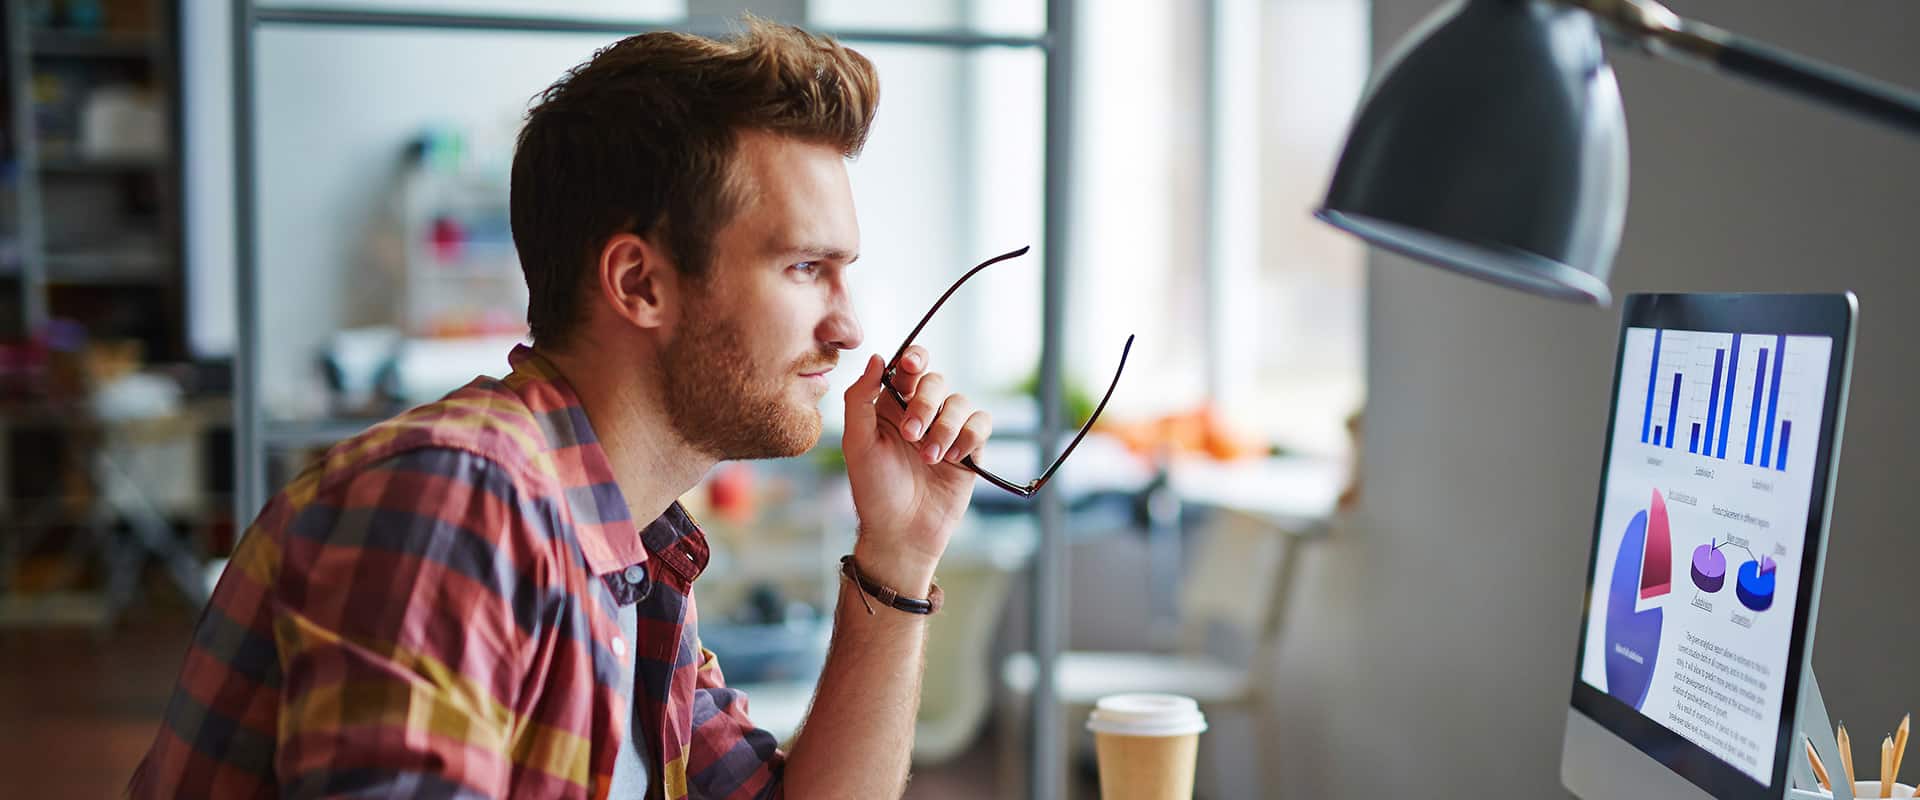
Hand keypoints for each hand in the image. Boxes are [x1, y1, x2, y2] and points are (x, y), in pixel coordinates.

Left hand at [841, 346, 991, 591]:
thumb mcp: (857, 443)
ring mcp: (946, 431)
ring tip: (930, 457)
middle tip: (911, 434)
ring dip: (945, 427)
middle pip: (936, 381)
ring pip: (960, 402)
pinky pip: (981, 424)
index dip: (913, 358)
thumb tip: (877, 358)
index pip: (907, 368)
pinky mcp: (969, 450)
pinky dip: (968, 436)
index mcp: (890, 407)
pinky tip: (954, 459)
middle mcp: (920, 414)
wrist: (902, 532)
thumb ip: (860, 398)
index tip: (911, 365)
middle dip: (925, 404)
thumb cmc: (874, 490)